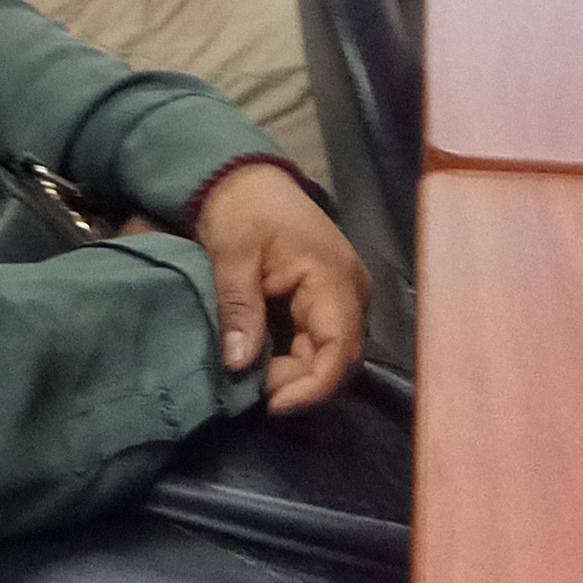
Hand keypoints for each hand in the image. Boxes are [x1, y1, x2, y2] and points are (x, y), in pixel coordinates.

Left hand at [191, 163, 368, 413]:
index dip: (312, 387)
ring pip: (329, 357)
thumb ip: (239, 307)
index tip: (271, 404)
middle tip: (252, 391)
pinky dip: (292, 360)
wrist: (246, 179)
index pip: (340, 350)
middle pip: (338, 361)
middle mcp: (350, 294)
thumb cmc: (242, 209)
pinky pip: (318, 344)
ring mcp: (342, 299)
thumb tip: (240, 364)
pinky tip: (262, 365)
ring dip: (295, 375)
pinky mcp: (326, 303)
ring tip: (253, 379)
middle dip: (298, 385)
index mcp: (333, 279)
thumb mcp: (232, 253)